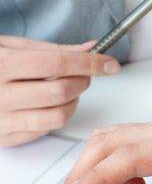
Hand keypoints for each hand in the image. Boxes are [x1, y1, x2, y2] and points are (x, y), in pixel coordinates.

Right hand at [0, 36, 119, 146]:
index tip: (109, 63)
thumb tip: (90, 48)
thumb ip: (51, 49)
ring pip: (58, 115)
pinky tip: (51, 104)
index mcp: (1, 64)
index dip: (90, 63)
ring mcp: (1, 119)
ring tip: (68, 89)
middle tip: (86, 74)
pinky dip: (57, 116)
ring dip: (74, 102)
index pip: (58, 63)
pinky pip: (45, 130)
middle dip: (83, 81)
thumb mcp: (10, 46)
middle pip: (62, 91)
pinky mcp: (5, 137)